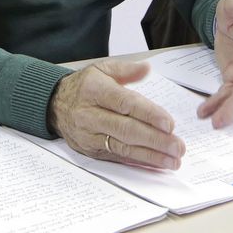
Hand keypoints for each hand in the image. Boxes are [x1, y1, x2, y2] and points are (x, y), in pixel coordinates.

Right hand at [48, 60, 183, 169]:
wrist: (54, 105)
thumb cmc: (84, 87)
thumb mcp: (102, 69)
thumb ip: (126, 69)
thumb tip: (147, 68)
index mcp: (94, 90)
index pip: (125, 104)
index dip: (148, 114)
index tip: (169, 124)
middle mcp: (89, 114)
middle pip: (126, 130)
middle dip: (155, 140)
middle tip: (178, 146)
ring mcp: (89, 135)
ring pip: (123, 147)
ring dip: (151, 156)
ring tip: (173, 160)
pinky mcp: (90, 150)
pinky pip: (117, 157)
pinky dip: (138, 161)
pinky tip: (156, 163)